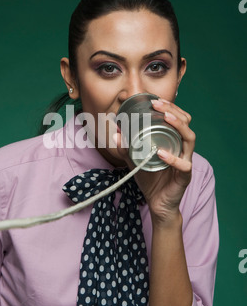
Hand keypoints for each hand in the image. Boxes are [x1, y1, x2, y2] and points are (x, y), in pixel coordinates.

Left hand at [114, 98, 195, 227]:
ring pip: (189, 139)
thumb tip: (115, 132)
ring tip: (166, 118)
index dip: (170, 107)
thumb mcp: (136, 160)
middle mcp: (182, 148)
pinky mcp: (185, 176)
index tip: (155, 100)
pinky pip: (183, 165)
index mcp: (174, 142)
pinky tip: (161, 153)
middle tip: (158, 105)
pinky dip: (172, 158)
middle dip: (173, 111)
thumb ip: (127, 147)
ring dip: (178, 126)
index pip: (178, 119)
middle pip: (186, 124)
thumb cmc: (150, 179)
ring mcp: (186, 161)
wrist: (158, 204)